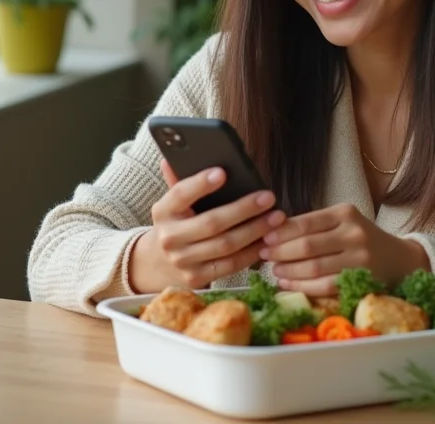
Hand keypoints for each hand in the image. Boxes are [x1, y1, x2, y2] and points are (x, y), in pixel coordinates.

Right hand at [128, 160, 285, 292]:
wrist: (158, 263)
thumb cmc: (177, 222)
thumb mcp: (174, 202)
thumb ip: (180, 179)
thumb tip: (174, 155)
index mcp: (163, 211)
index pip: (180, 193)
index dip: (201, 183)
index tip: (223, 172)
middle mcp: (169, 238)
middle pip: (212, 222)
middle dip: (244, 209)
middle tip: (268, 197)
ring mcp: (183, 261)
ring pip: (226, 245)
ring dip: (255, 230)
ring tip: (276, 217)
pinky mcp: (197, 278)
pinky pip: (231, 265)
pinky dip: (252, 252)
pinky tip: (268, 239)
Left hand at [258, 203, 429, 296]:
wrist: (399, 259)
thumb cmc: (361, 239)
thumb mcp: (342, 222)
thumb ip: (314, 225)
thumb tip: (273, 232)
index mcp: (345, 213)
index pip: (305, 222)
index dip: (281, 232)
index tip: (264, 238)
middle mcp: (353, 233)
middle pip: (307, 245)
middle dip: (280, 253)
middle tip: (263, 256)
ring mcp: (358, 258)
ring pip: (313, 267)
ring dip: (288, 271)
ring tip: (274, 271)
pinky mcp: (360, 279)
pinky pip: (324, 286)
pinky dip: (302, 287)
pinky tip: (288, 285)